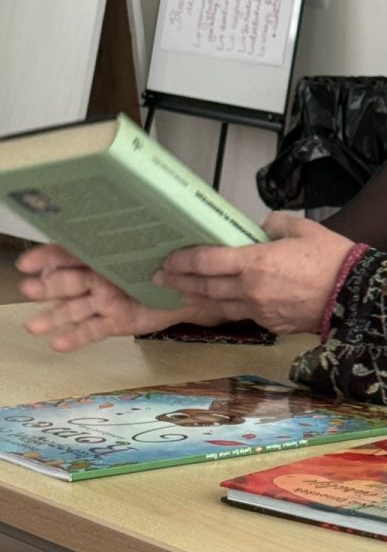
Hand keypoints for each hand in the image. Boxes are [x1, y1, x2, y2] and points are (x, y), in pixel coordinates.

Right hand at [16, 244, 203, 350]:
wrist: (192, 286)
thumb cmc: (173, 256)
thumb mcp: (159, 239)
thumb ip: (141, 232)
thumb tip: (139, 208)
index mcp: (107, 254)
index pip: (72, 252)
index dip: (49, 256)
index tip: (28, 262)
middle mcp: (101, 278)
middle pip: (68, 282)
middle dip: (46, 286)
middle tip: (28, 289)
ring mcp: (106, 301)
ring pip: (74, 309)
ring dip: (53, 316)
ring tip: (34, 325)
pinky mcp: (115, 322)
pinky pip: (92, 330)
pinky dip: (75, 338)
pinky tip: (57, 343)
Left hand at [153, 213, 355, 335]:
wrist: (355, 295)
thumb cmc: (332, 258)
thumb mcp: (303, 228)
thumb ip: (274, 225)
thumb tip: (260, 230)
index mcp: (257, 262)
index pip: (208, 262)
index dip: (183, 261)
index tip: (168, 259)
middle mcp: (252, 290)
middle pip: (205, 288)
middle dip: (179, 282)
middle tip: (160, 278)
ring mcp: (260, 310)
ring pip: (219, 306)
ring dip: (195, 300)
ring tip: (178, 293)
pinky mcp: (271, 324)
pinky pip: (241, 315)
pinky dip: (224, 309)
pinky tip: (217, 305)